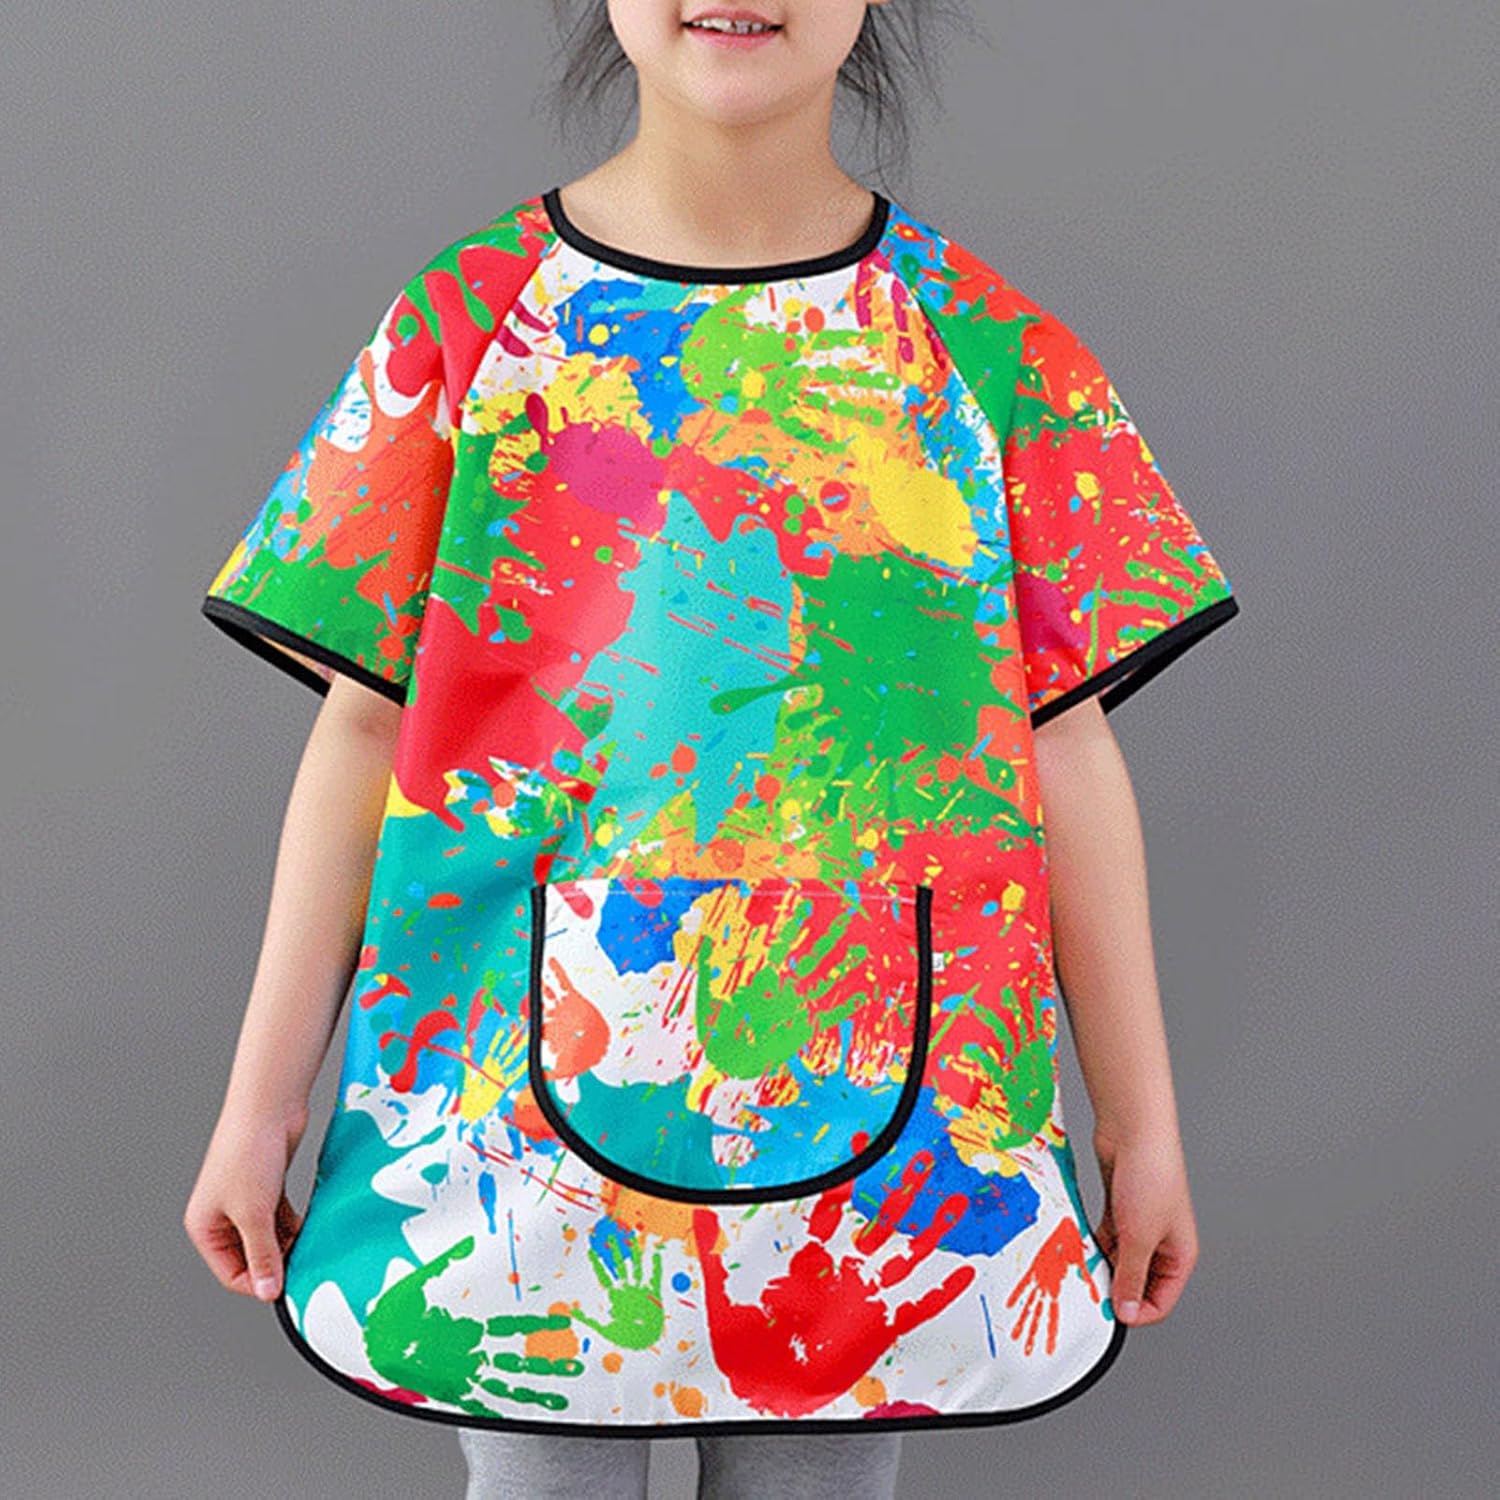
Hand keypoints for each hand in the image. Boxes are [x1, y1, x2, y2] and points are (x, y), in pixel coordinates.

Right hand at [183, 1104, 307, 1302]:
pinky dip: (294, 1225)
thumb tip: (267, 1291)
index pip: (231, 1273)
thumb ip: (262, 1254)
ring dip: (288, 1243)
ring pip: (268, 1237)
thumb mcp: (254, 1214)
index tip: (288, 1286)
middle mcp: (221, 1216)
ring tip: (310, 1245)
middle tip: (304, 1266)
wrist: (269, 1106)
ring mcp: (245, 1201)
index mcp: (204, 1226)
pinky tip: (311, 1227)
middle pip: (251, 1256)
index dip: (259, 1283)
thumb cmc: (249, 1153)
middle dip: (276, 1262)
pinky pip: (280, 1219)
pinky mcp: (267, 1187)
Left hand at [1091, 1126, 1198, 1326]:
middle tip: (1089, 1289)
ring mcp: (1139, 1226)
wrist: (1133, 1129)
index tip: (1107, 1313)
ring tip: (1079, 1265)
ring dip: (1099, 1264)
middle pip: (1137, 1283)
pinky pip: (1104, 1239)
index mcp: (1180, 1256)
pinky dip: (1091, 1244)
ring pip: (1117, 1260)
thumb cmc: (1150, 1176)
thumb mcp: (1139, 1237)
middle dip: (1114, 1287)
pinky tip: (1077, 1245)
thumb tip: (1127, 1311)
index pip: (1161, 1302)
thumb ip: (1131, 1276)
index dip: (1136, 1312)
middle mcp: (1162, 1244)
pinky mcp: (1119, 1210)